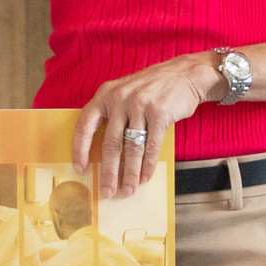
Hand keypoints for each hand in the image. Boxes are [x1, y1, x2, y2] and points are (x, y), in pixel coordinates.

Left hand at [72, 54, 219, 199]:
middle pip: (110, 143)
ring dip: (130, 173)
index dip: (79, 149)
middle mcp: (120, 98)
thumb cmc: (153, 88)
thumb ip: (113, 113)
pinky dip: (148, 165)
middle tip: (107, 191)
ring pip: (131, 148)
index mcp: (105, 94)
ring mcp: (140, 105)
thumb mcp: (125, 92)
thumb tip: (105, 153)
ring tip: (128, 189)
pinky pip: (151, 146)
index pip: (85, 125)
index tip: (80, 168)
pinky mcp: (159, 113)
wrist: (185, 74)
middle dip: (108, 172)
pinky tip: (145, 177)